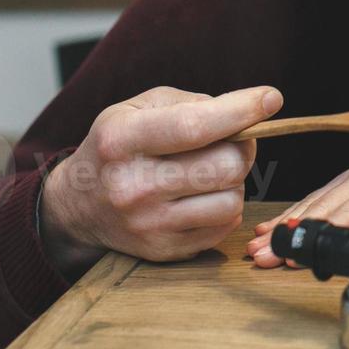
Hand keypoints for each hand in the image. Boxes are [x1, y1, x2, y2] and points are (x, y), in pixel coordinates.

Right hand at [41, 85, 281, 272]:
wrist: (78, 204)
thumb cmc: (118, 145)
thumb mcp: (138, 108)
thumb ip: (191, 103)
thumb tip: (247, 111)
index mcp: (122, 140)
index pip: (194, 126)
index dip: (241, 111)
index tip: (271, 99)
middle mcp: (132, 186)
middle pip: (225, 166)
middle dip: (241, 148)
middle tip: (230, 141)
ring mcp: (148, 224)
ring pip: (232, 199)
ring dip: (234, 180)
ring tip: (211, 171)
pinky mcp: (163, 250)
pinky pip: (224, 226)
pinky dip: (225, 206)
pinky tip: (203, 195)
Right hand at [246, 136, 348, 267]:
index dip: (327, 232)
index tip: (302, 252)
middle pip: (328, 206)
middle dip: (295, 233)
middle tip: (264, 256)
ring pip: (317, 200)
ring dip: (288, 223)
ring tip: (258, 246)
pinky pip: (321, 193)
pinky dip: (295, 210)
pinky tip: (275, 225)